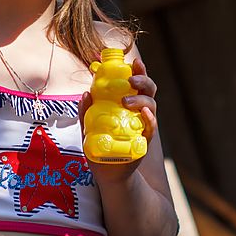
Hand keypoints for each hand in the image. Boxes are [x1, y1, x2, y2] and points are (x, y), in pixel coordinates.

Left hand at [79, 58, 158, 184]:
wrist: (108, 174)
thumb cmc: (100, 147)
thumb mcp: (89, 128)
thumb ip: (86, 113)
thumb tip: (85, 94)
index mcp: (128, 103)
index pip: (137, 83)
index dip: (139, 71)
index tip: (134, 62)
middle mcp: (139, 111)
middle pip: (149, 90)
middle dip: (143, 80)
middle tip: (131, 79)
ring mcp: (143, 125)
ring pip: (151, 106)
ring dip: (141, 99)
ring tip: (127, 100)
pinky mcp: (145, 141)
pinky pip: (151, 127)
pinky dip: (149, 119)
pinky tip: (143, 113)